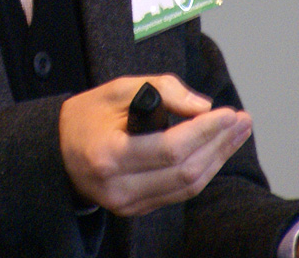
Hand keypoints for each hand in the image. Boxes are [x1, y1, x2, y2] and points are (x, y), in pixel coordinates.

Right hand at [59, 74, 252, 216]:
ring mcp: (128, 204)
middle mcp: (119, 188)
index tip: (228, 113)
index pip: (170, 149)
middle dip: (219, 144)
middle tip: (242, 120)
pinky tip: (216, 150)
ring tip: (236, 132)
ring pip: (188, 186)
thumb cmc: (86, 116)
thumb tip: (202, 107)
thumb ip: (160, 90)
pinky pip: (179, 192)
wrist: (55, 152)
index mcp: (109, 155)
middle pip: (185, 171)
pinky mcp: (136, 210)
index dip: (205, 132)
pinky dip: (202, 170)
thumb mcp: (116, 90)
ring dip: (217, 158)